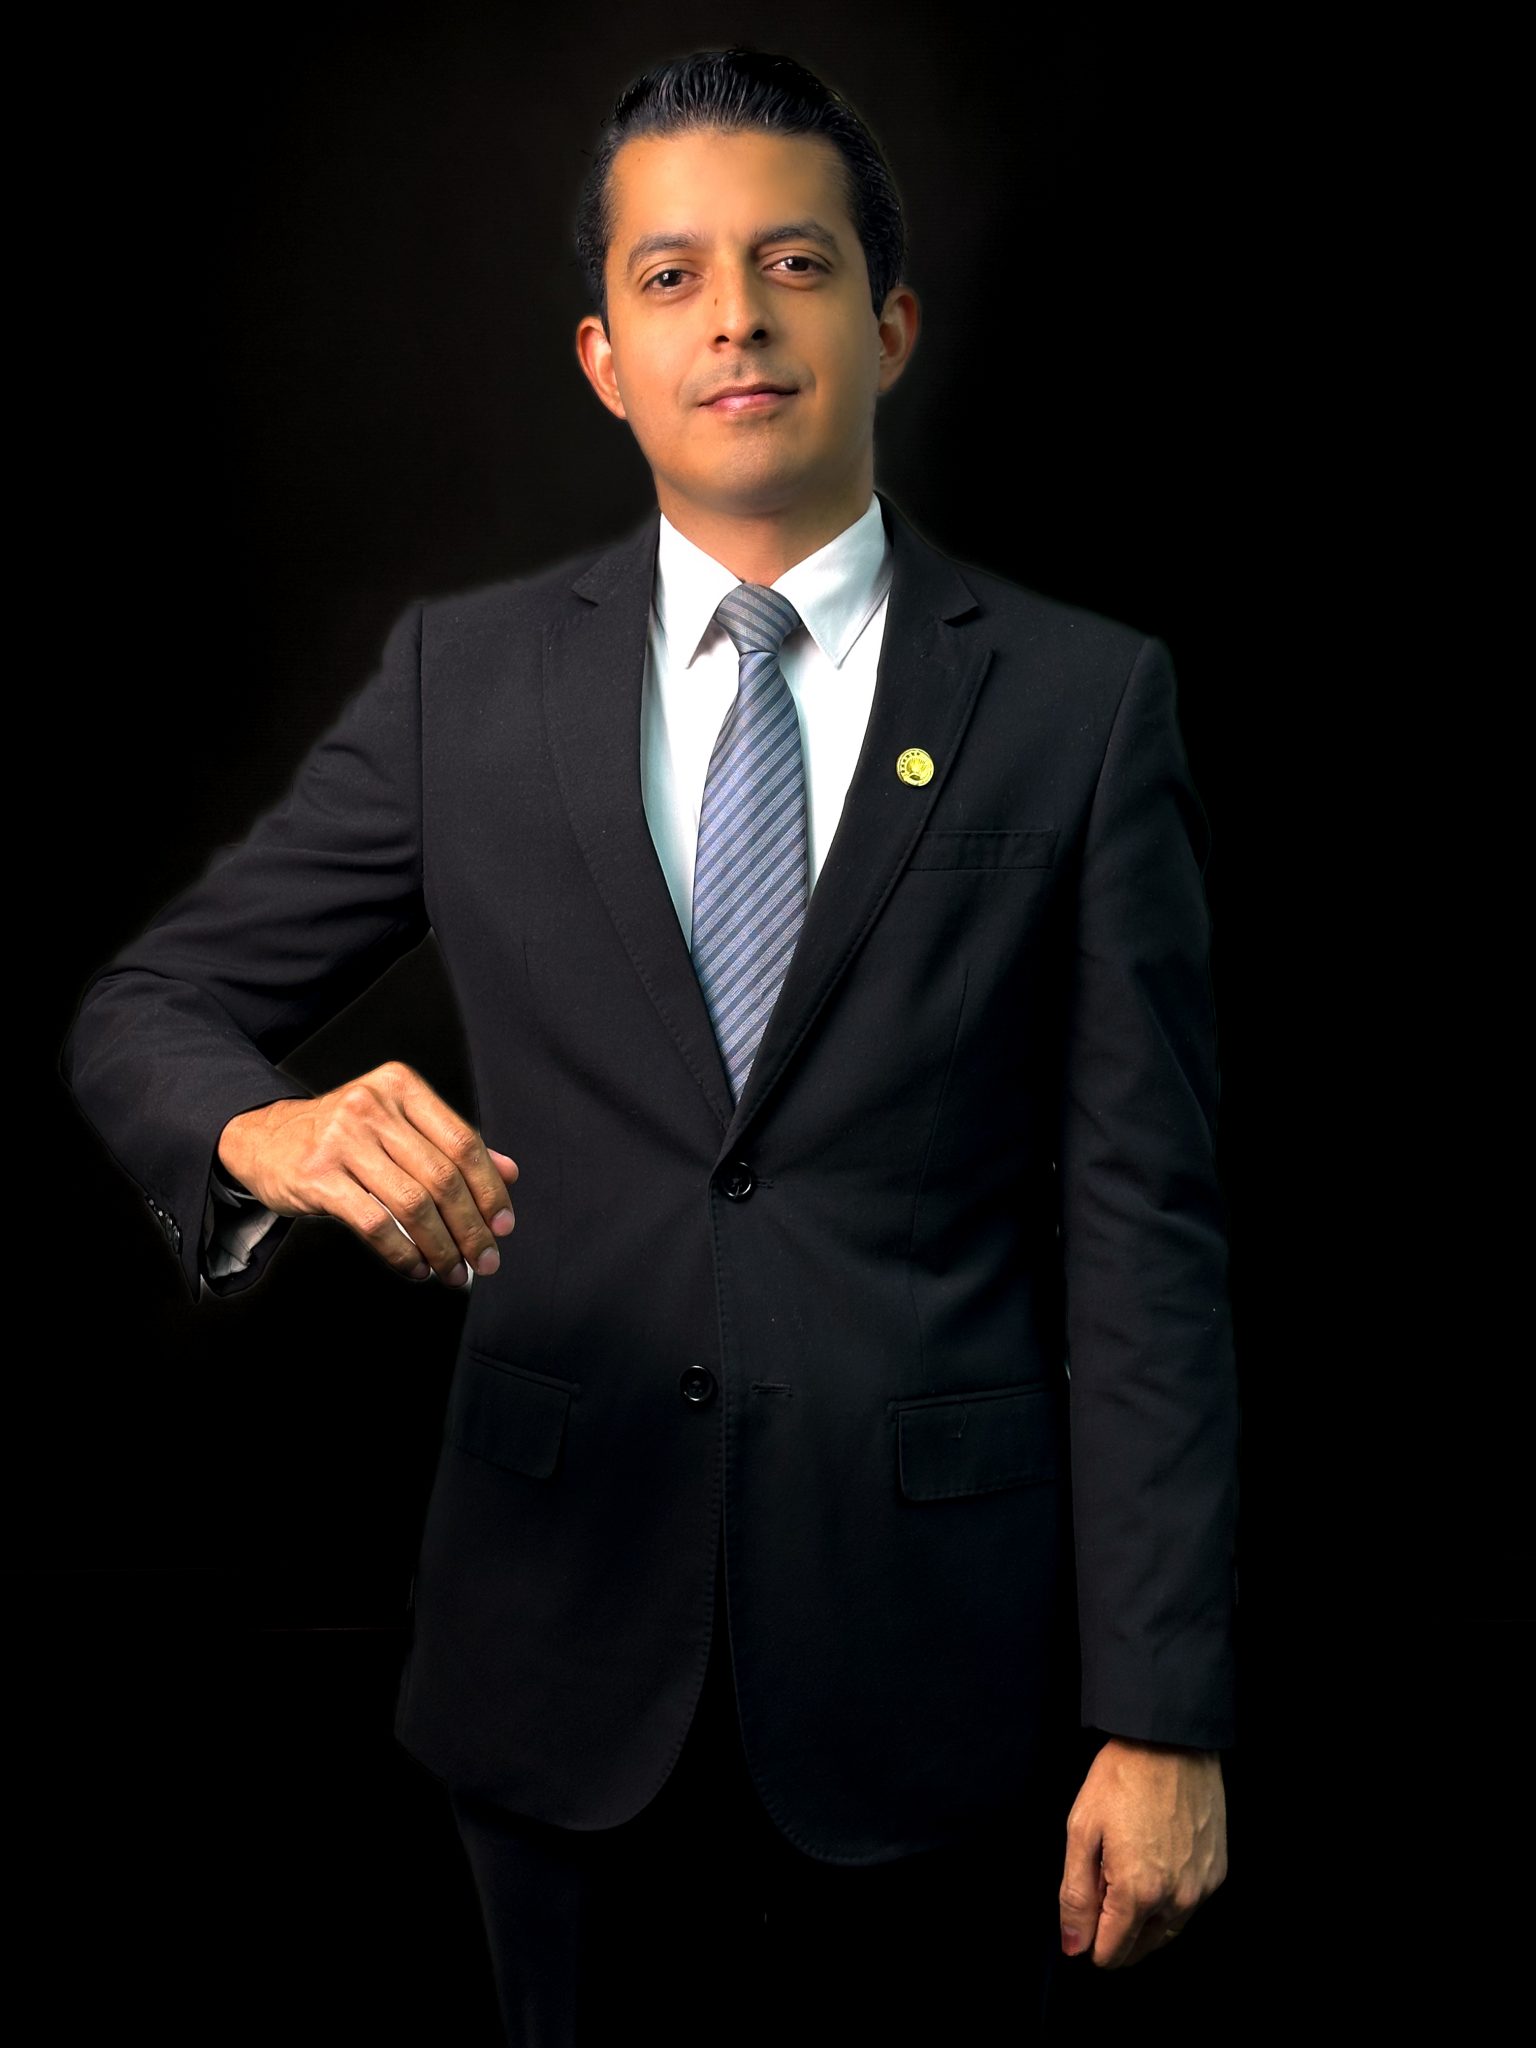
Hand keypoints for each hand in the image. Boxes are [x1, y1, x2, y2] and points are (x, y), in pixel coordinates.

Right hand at [217, 1061, 517, 1287]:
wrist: (263, 1138)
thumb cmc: (342, 1135)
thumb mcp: (397, 1125)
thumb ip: (450, 1144)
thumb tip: (509, 1173)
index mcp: (401, 1087)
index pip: (464, 1141)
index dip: (490, 1189)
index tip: (504, 1226)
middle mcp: (373, 1106)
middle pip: (442, 1176)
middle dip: (471, 1227)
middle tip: (486, 1259)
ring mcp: (342, 1139)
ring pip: (413, 1204)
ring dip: (442, 1247)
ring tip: (455, 1272)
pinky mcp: (317, 1176)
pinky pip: (375, 1224)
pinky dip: (404, 1253)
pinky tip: (418, 1268)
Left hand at [1058, 1738, 1226, 1966]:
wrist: (1171, 1741)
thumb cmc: (1122, 1779)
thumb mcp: (1082, 1831)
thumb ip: (1076, 1895)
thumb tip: (1075, 1946)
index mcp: (1138, 1893)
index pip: (1112, 1952)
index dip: (1090, 1943)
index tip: (1081, 1921)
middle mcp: (1177, 1900)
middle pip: (1140, 1948)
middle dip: (1116, 1935)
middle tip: (1100, 1893)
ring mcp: (1201, 1888)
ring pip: (1167, 1931)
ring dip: (1143, 1923)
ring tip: (1123, 1883)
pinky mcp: (1217, 1873)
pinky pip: (1189, 1907)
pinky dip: (1169, 1904)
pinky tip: (1153, 1872)